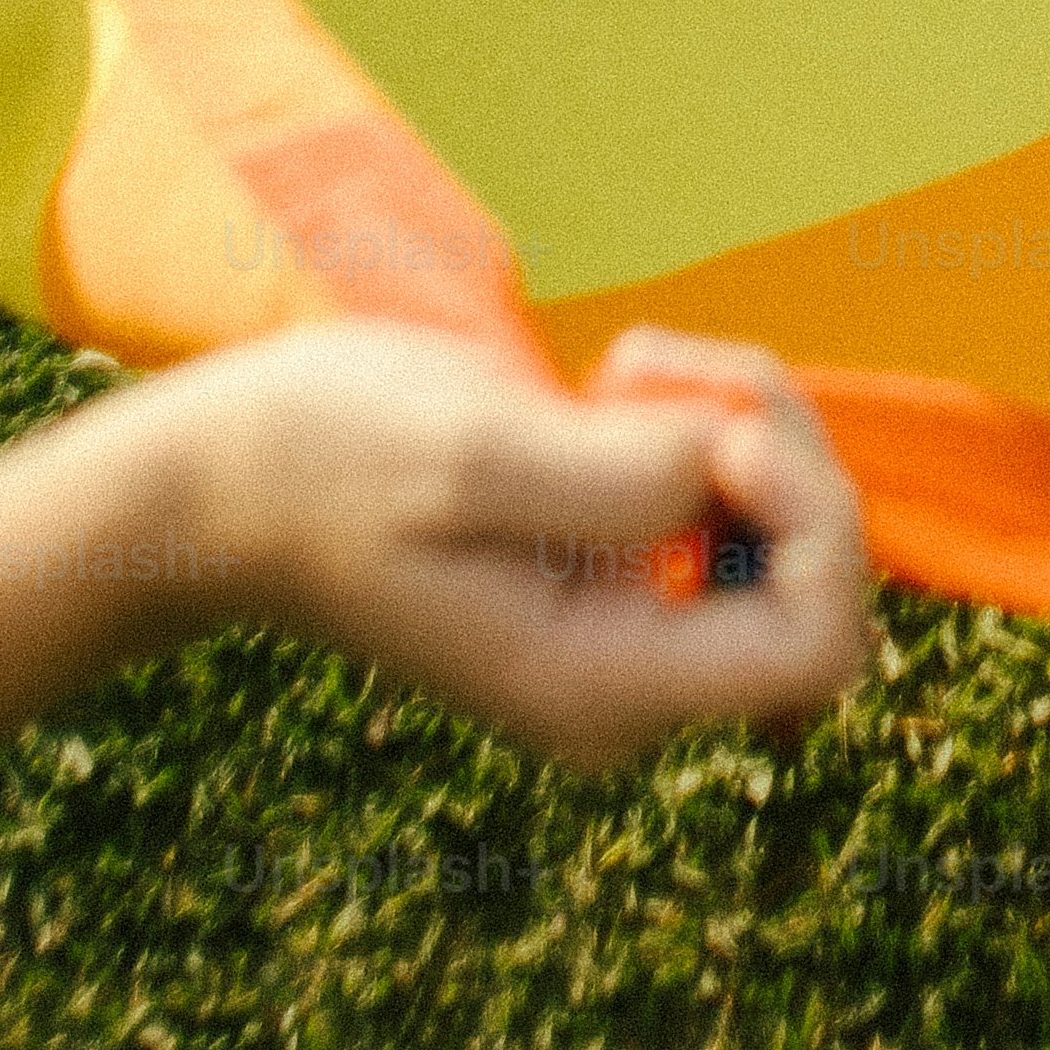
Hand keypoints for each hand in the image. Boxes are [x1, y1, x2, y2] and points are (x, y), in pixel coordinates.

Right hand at [87, 318, 878, 770]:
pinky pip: (735, 504)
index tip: (716, 430)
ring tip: (625, 363)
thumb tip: (730, 473)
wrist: (230, 482)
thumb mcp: (473, 452)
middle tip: (652, 364)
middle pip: (818, 577)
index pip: (819, 647)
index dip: (812, 523)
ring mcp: (629, 634)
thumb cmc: (327, 460)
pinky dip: (710, 421)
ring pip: (786, 526)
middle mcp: (630, 685)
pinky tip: (620, 383)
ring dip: (740, 416)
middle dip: (776, 445)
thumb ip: (622, 476)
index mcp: (599, 685)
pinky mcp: (620, 573)